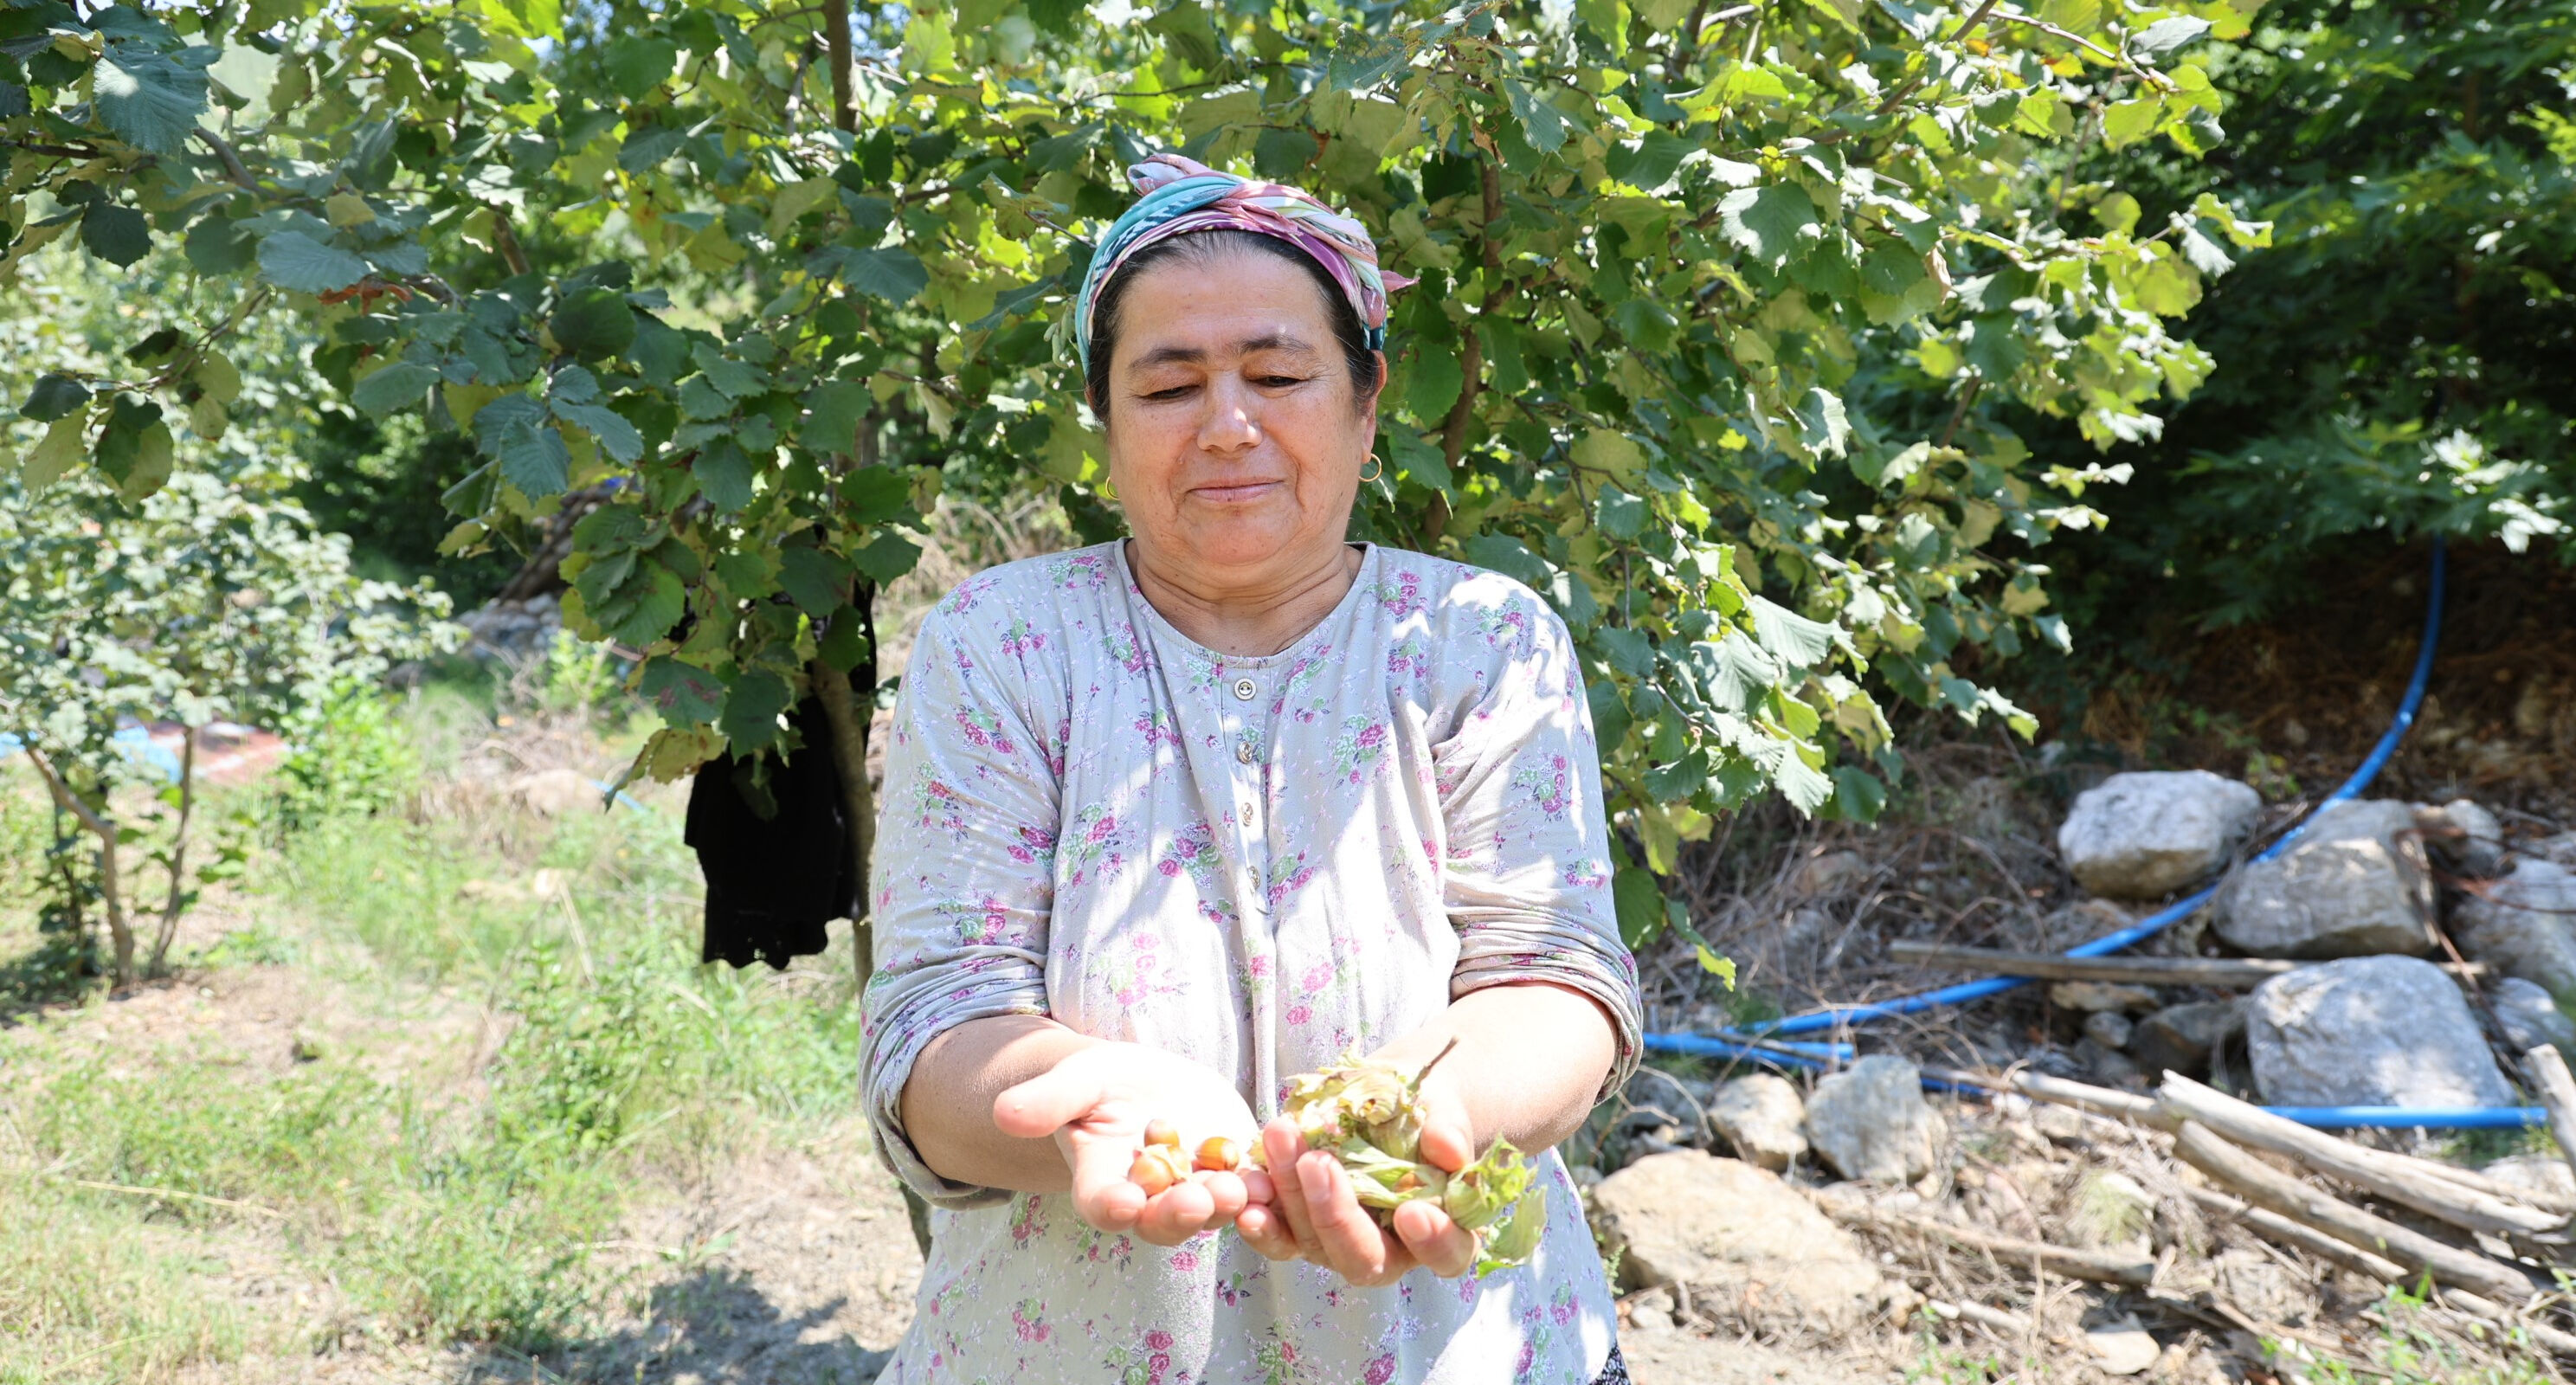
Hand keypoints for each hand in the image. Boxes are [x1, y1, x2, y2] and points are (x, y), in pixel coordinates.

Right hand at [992, 1041, 1257, 1245]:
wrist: (1149, 1085)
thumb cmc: (1101, 1084)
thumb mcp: (1076, 1081)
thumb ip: (1047, 1102)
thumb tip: (1004, 1113)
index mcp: (1105, 1185)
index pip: (1105, 1206)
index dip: (1114, 1207)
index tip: (1123, 1203)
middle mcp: (1154, 1202)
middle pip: (1165, 1221)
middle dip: (1181, 1213)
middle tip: (1197, 1198)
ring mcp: (1200, 1192)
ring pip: (1217, 1211)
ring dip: (1231, 1205)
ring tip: (1242, 1186)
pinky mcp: (1242, 1174)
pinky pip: (1260, 1189)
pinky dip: (1273, 1187)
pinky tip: (1287, 1171)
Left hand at [1234, 1090, 1480, 1284]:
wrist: (1386, 1099)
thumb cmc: (1426, 1111)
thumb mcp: (1443, 1110)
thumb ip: (1448, 1131)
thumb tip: (1448, 1149)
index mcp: (1442, 1230)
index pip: (1446, 1254)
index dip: (1432, 1243)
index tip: (1412, 1212)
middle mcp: (1390, 1250)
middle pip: (1364, 1258)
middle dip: (1336, 1215)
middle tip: (1317, 1162)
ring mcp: (1338, 1244)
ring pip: (1312, 1243)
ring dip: (1289, 1198)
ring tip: (1279, 1138)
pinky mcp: (1300, 1228)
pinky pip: (1278, 1235)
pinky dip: (1258, 1214)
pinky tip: (1245, 1186)